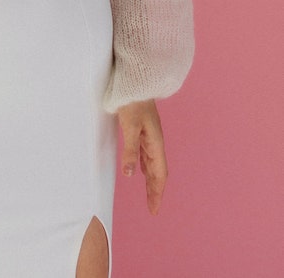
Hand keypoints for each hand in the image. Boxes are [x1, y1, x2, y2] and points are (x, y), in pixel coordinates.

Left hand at [116, 99, 167, 214]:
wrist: (136, 79)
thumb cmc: (133, 101)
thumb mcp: (130, 126)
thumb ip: (130, 151)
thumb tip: (130, 175)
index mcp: (155, 142)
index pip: (159, 174)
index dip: (157, 192)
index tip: (154, 210)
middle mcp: (154, 141)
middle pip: (157, 171)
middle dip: (155, 190)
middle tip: (152, 208)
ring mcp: (149, 134)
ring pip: (152, 162)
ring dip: (150, 179)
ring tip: (148, 193)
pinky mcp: (141, 129)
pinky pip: (145, 153)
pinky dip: (144, 165)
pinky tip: (139, 168)